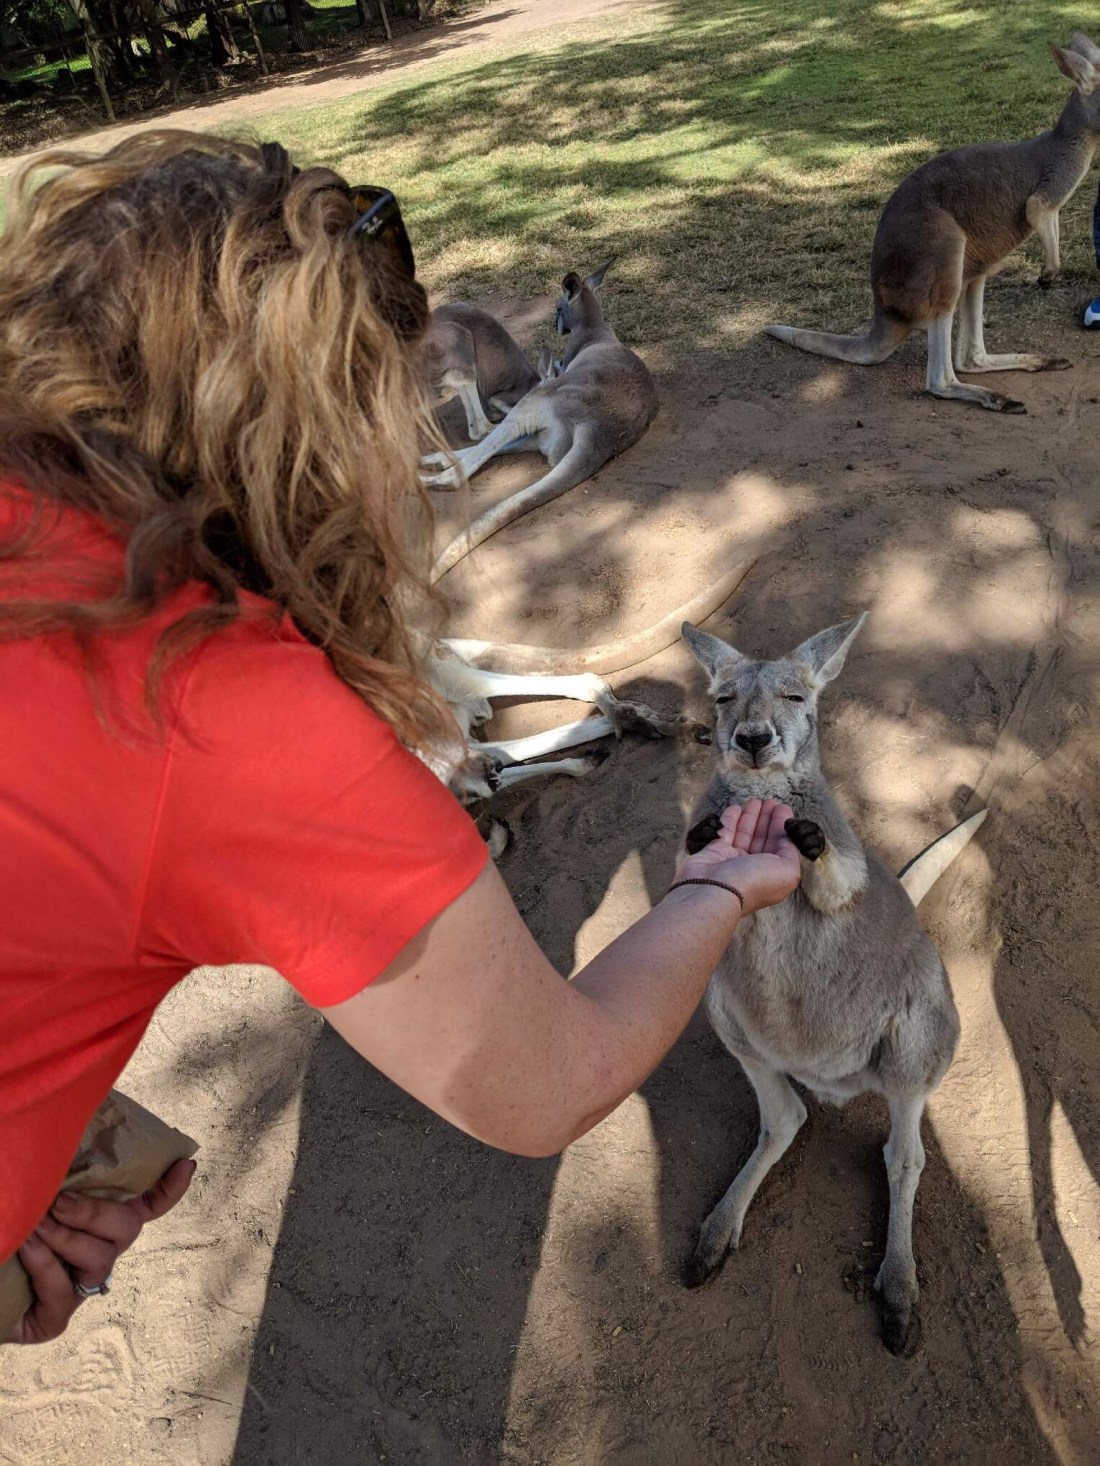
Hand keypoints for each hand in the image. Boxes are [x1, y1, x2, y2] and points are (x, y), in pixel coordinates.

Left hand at [8, 1158, 195, 1344]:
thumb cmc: (11, 1228)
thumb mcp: (41, 1197)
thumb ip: (64, 1176)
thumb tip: (72, 1133)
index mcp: (101, 1222)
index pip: (149, 1205)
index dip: (169, 1188)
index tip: (186, 1165)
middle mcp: (99, 1253)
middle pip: (128, 1229)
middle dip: (95, 1213)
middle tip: (58, 1202)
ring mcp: (80, 1289)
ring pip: (100, 1259)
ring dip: (65, 1237)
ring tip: (34, 1224)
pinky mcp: (55, 1320)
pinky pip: (63, 1291)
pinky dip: (45, 1264)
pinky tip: (27, 1247)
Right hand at [674, 799, 801, 914]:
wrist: (714, 890)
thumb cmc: (753, 881)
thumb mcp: (787, 870)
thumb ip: (791, 850)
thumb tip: (786, 835)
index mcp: (773, 874)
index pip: (780, 845)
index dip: (782, 826)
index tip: (782, 807)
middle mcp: (754, 868)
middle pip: (763, 838)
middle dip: (767, 819)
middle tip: (770, 801)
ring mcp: (733, 860)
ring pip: (745, 833)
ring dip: (751, 816)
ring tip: (755, 800)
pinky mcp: (715, 852)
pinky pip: (726, 832)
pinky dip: (731, 819)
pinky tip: (736, 807)